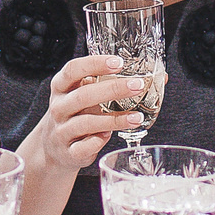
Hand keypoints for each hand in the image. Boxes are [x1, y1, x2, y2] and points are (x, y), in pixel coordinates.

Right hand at [19, 54, 146, 177]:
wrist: (55, 147)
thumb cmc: (76, 114)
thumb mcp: (85, 94)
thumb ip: (111, 84)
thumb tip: (159, 78)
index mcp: (61, 87)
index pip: (73, 70)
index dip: (95, 64)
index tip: (118, 62)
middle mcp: (59, 107)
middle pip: (83, 95)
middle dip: (112, 90)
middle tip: (137, 86)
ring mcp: (61, 130)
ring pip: (86, 123)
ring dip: (114, 119)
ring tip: (137, 117)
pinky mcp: (68, 152)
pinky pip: (84, 147)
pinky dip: (99, 142)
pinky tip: (110, 136)